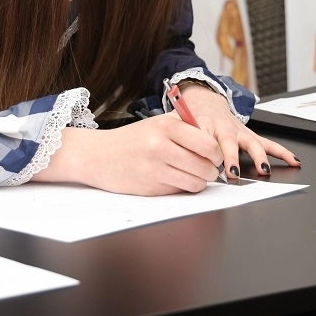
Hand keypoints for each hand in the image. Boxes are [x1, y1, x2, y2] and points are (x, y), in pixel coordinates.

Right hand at [35, 116, 221, 195]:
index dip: (217, 154)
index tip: (215, 157)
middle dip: (212, 171)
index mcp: (167, 126)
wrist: (98, 155)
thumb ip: (185, 130)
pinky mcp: (151, 186)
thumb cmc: (131, 140)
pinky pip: (181, 191)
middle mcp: (161, 145)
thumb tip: (215, 145)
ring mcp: (156, 168)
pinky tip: (175, 179)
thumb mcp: (157, 124)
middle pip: (206, 165)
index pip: (209, 144)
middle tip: (208, 169)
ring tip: (191, 174)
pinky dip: (183, 188)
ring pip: (196, 182)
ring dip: (200, 181)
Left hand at [176, 83, 299, 178]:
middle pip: (229, 141)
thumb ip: (184, 143)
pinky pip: (268, 144)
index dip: (208, 155)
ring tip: (264, 170)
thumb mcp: (181, 128)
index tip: (210, 168)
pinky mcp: (251, 136)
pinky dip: (282, 153)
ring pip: (253, 143)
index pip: (206, 140)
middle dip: (232, 157)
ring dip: (259, 157)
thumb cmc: (192, 121)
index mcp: (205, 125)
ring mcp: (240, 132)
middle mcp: (225, 128)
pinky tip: (293, 161)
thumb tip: (185, 164)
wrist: (205, 104)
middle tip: (233, 173)